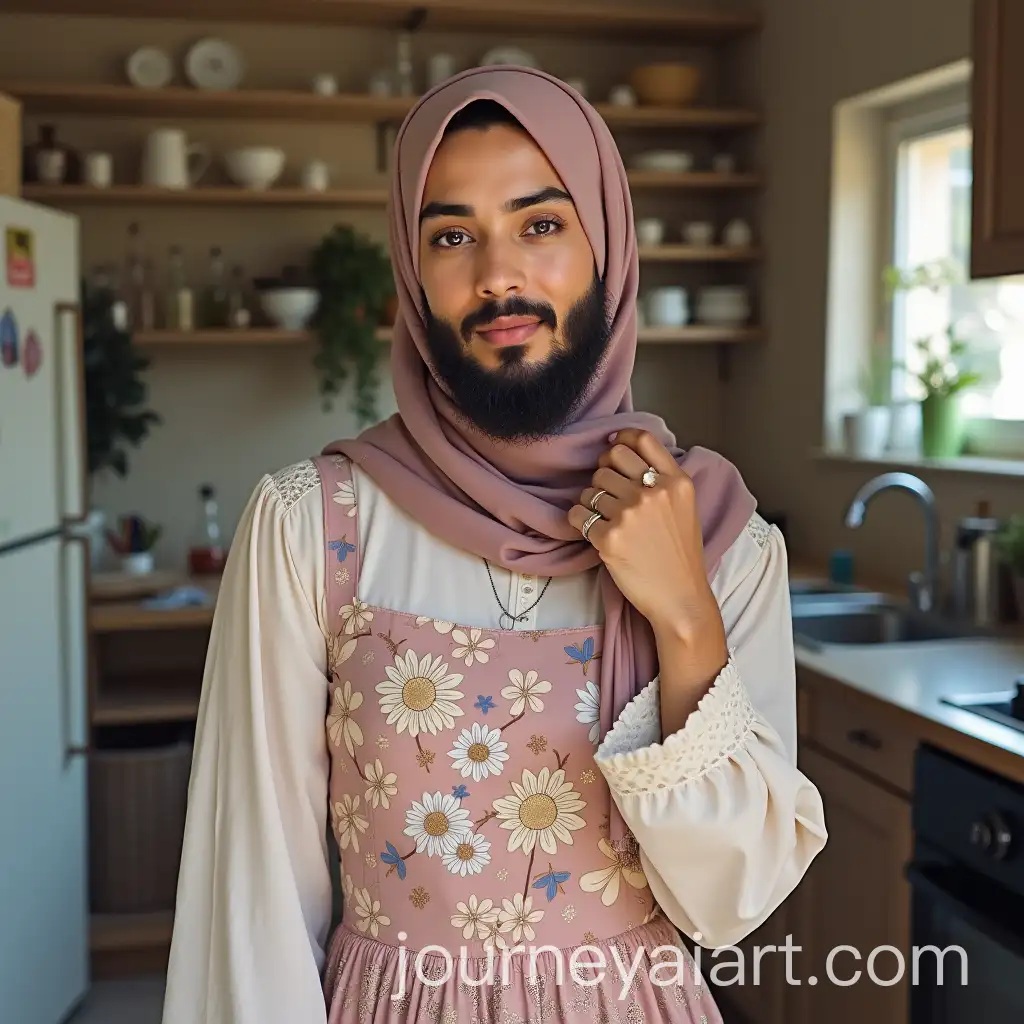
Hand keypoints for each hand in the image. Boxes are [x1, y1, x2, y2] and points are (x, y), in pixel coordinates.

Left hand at [568, 428, 726, 675]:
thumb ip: (662, 480)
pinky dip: (579, 522)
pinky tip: (594, 533)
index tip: (612, 445)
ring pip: (591, 488)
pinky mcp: (609, 537)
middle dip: (604, 474)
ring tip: (606, 520)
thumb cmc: (680, 556)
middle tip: (609, 496)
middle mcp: (654, 492)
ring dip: (591, 501)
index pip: (642, 440)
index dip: (622, 438)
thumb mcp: (685, 508)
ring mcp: (631, 514)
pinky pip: (578, 514)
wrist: (679, 598)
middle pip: (610, 460)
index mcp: (676, 482)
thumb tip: (623, 451)